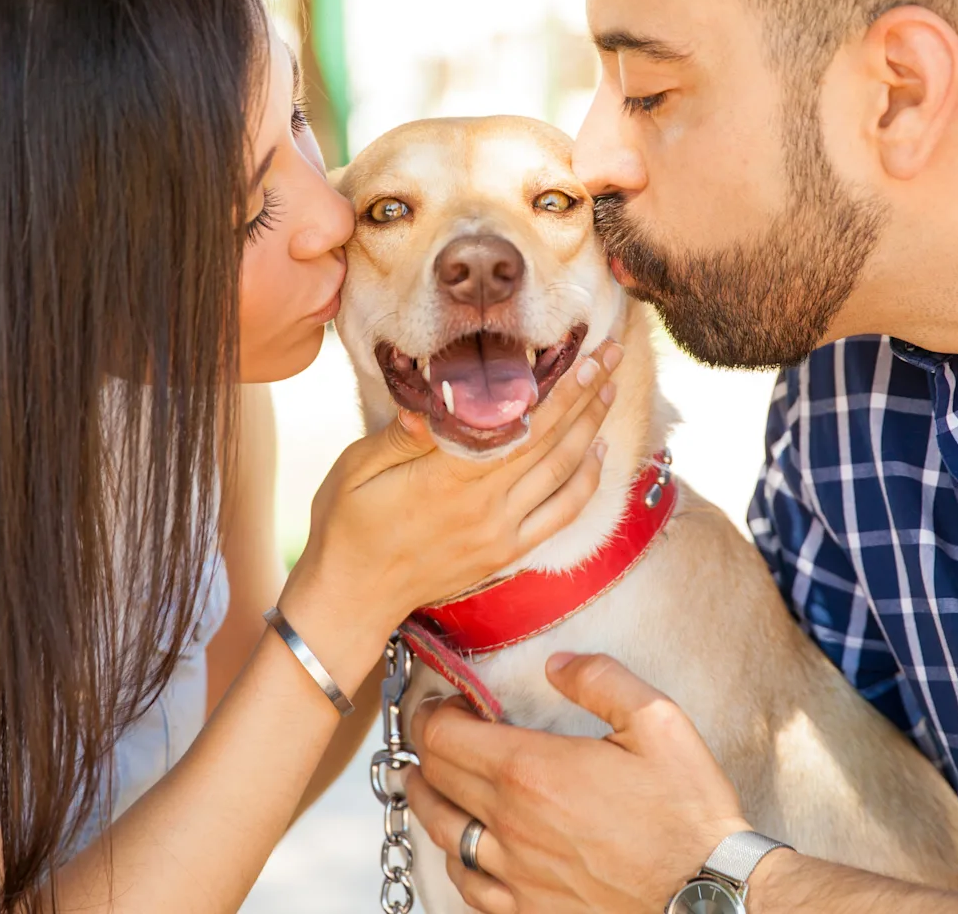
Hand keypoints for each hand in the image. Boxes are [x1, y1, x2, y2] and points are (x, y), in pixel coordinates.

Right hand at [282, 342, 622, 663]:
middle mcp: (483, 505)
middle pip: (551, 441)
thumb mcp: (356, 469)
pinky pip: (560, 515)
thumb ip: (401, 435)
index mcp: (446, 478)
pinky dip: (586, 482)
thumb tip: (437, 399)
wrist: (352, 600)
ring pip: (563, 473)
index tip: (583, 357)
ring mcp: (500, 533)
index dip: (557, 390)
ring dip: (592, 429)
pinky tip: (597, 452)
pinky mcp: (506, 554)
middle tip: (612, 356)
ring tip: (611, 389)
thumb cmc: (345, 527)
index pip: (517, 424)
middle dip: (586, 395)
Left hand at [407, 652, 749, 913]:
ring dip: (427, 799)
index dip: (432, 712)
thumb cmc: (686, 812)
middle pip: (434, 779)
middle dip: (424, 747)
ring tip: (427, 780)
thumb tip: (557, 664)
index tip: (445, 701)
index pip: (443, 736)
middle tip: (435, 731)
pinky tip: (461, 847)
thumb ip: (601, 680)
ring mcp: (514, 873)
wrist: (707, 894)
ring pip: (441, 833)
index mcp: (532, 770)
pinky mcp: (528, 911)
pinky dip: (453, 859)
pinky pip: (467, 886)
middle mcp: (510, 823)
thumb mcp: (657, 722)